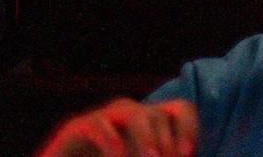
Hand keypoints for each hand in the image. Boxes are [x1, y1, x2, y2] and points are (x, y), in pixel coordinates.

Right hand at [36, 97, 197, 156]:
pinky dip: (110, 139)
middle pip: (155, 113)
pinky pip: (96, 124)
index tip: (187, 154)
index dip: (188, 127)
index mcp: (146, 124)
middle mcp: (126, 116)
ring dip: (145, 137)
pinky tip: (117, 155)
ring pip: (130, 112)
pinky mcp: (75, 128)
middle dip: (165, 140)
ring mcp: (101, 119)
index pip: (178, 109)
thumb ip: (156, 155)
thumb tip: (183, 156)